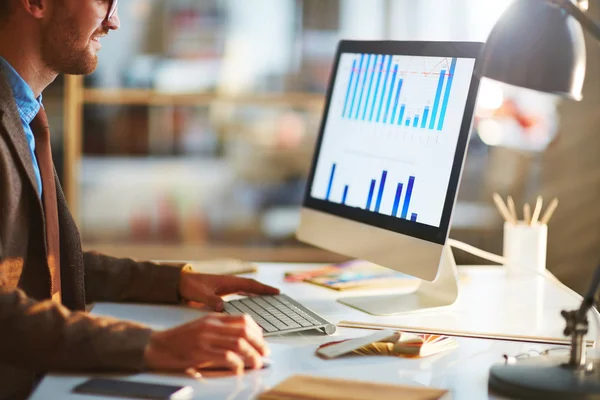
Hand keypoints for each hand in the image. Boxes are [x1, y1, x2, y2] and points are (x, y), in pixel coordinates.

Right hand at [144, 314, 267, 373]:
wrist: (158, 346)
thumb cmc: (180, 340)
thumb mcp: (202, 327)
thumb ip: (220, 330)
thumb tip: (242, 341)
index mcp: (213, 318)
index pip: (243, 319)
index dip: (258, 331)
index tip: (262, 341)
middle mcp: (211, 326)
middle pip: (245, 331)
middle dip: (259, 343)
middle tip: (264, 353)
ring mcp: (205, 338)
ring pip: (238, 343)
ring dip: (252, 355)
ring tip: (257, 363)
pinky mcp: (199, 352)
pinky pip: (225, 356)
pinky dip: (237, 364)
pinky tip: (239, 369)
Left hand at [178, 270, 279, 310]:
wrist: (180, 283)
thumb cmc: (190, 286)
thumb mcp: (200, 294)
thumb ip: (211, 300)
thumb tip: (222, 307)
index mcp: (228, 281)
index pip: (250, 285)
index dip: (263, 289)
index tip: (276, 292)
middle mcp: (230, 283)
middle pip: (251, 286)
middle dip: (264, 290)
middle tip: (277, 296)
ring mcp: (227, 286)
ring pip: (246, 290)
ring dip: (257, 293)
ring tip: (269, 299)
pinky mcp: (222, 291)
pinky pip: (240, 294)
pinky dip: (248, 296)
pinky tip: (252, 302)